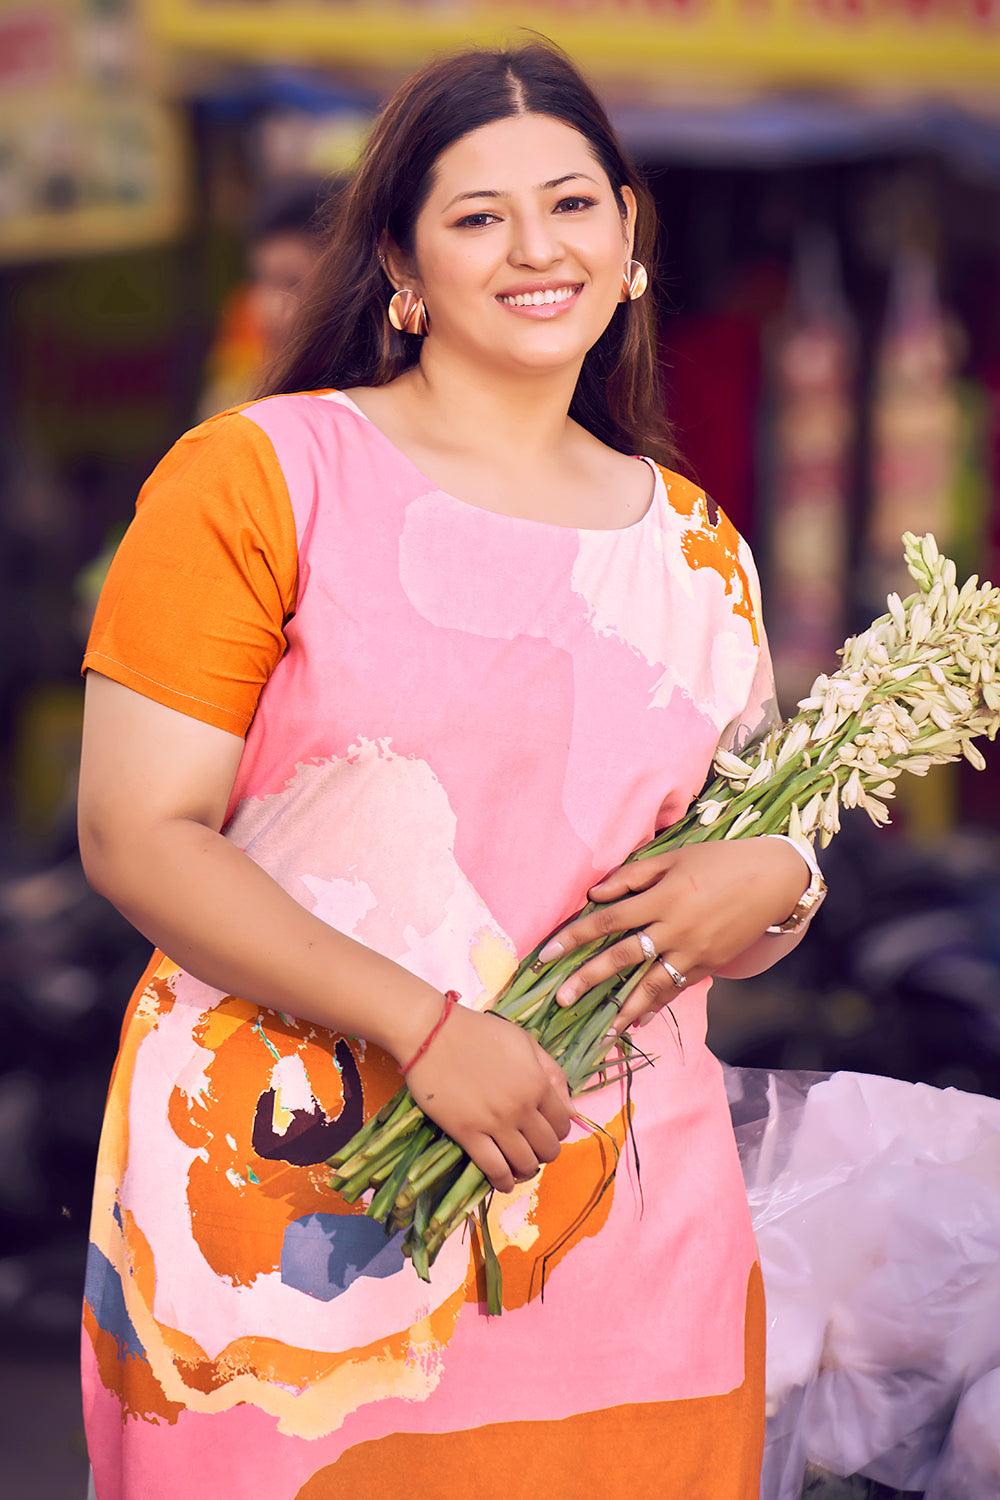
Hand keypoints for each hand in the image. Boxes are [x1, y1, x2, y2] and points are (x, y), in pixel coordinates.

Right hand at [403, 1001, 572, 1194]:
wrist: (432, 1034)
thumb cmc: (479, 1033)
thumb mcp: (524, 1042)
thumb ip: (551, 1072)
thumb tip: (571, 1108)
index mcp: (538, 1083)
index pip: (563, 1123)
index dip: (557, 1131)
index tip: (545, 1131)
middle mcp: (522, 1107)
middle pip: (547, 1148)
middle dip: (544, 1153)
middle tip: (531, 1147)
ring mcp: (495, 1123)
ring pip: (524, 1164)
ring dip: (525, 1169)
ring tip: (518, 1165)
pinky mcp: (468, 1134)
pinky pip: (494, 1169)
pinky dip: (502, 1181)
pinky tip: (501, 1181)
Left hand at [536, 836, 810, 1035]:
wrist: (773, 880)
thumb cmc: (718, 861)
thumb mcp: (674, 858)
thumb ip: (632, 876)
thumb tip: (593, 894)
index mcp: (663, 897)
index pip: (608, 921)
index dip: (575, 937)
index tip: (547, 955)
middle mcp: (675, 928)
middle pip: (623, 958)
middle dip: (589, 980)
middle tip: (561, 1000)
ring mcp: (694, 951)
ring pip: (651, 985)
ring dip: (623, 1009)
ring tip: (601, 1031)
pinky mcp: (710, 964)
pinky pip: (677, 989)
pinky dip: (656, 1006)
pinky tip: (638, 1021)